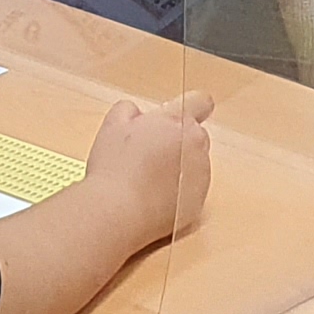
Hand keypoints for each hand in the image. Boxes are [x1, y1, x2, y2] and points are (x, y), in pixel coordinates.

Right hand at [80, 90, 212, 257]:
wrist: (117, 211)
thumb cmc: (114, 167)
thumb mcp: (113, 124)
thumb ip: (130, 110)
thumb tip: (138, 115)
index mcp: (178, 122)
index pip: (201, 102)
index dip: (192, 106)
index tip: (181, 115)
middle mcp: (196, 146)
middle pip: (195, 136)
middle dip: (177, 141)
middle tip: (149, 153)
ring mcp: (201, 176)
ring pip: (194, 164)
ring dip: (178, 167)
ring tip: (147, 179)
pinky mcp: (198, 203)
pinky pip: (191, 191)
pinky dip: (178, 192)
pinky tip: (152, 197)